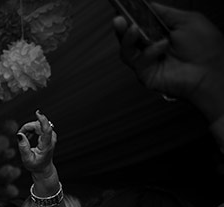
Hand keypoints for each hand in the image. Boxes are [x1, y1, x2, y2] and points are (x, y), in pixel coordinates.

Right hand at [16, 110, 56, 178]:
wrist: (43, 168)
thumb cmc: (35, 165)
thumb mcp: (27, 159)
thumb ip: (23, 147)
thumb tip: (19, 134)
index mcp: (46, 146)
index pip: (47, 130)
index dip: (42, 120)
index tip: (38, 113)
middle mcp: (51, 139)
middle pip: (38, 126)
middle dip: (27, 127)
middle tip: (19, 135)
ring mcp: (51, 135)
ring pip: (38, 125)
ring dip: (28, 128)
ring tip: (24, 138)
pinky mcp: (49, 134)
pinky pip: (39, 126)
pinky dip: (31, 129)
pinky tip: (28, 136)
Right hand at [113, 4, 223, 119]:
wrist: (211, 71)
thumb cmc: (207, 48)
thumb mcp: (187, 20)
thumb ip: (164, 13)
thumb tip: (147, 6)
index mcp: (161, 33)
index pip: (139, 23)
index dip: (130, 17)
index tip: (123, 10)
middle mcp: (152, 47)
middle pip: (128, 37)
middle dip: (122, 27)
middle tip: (119, 19)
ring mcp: (148, 62)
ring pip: (126, 50)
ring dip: (127, 38)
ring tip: (133, 29)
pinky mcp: (145, 74)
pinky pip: (138, 61)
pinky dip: (149, 52)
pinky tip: (162, 46)